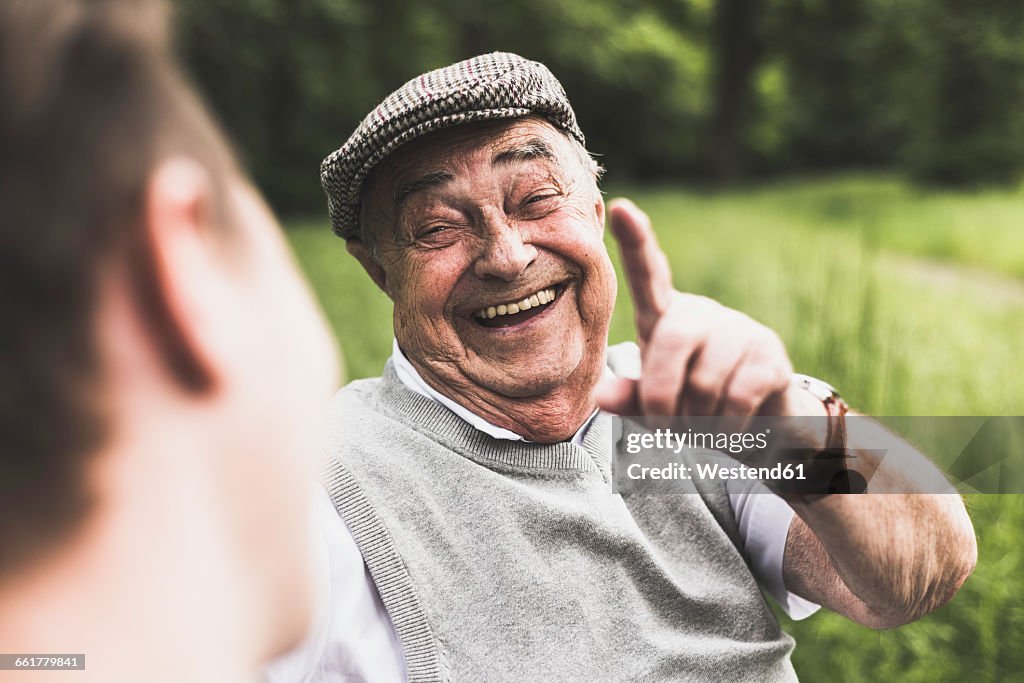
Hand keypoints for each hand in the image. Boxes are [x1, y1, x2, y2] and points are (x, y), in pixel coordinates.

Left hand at [594, 198, 818, 421]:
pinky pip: (736, 398)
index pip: (647, 274)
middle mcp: (702, 314)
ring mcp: (740, 330)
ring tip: (702, 424)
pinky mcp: (770, 355)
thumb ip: (629, 398)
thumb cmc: (692, 407)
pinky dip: (726, 427)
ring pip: (703, 380)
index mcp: (665, 317)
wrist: (757, 425)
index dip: (635, 242)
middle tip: (664, 428)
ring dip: (696, 419)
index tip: (621, 208)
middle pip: (672, 341)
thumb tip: (601, 396)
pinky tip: (731, 427)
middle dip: (661, 397)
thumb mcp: (654, 405)